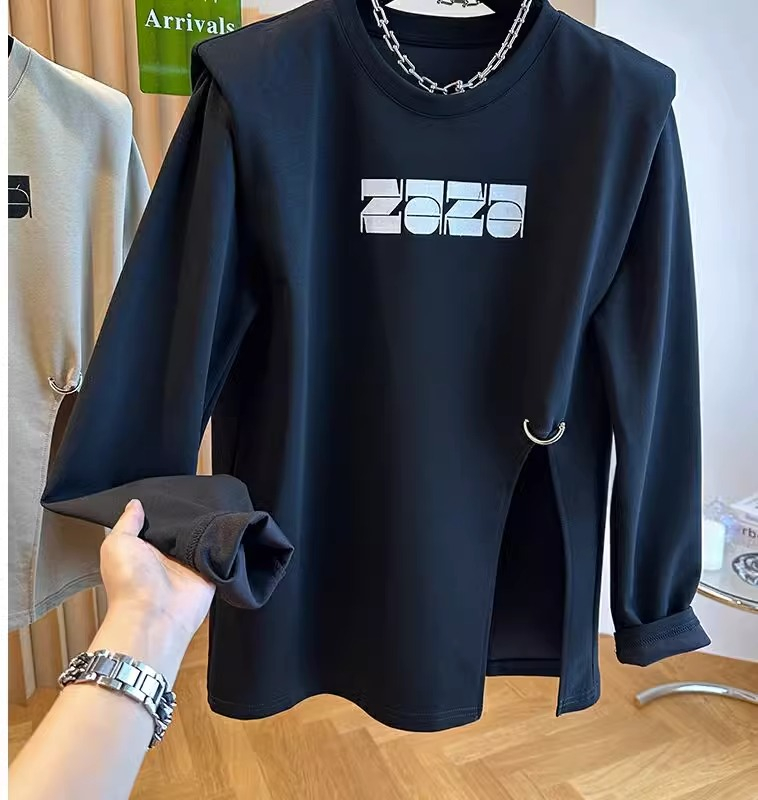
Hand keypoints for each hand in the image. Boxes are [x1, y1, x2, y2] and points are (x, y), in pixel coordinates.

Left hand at [99, 500, 214, 640]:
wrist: (153, 617)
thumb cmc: (128, 583)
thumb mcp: (117, 544)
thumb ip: (127, 522)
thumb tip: (136, 503)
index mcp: (145, 548)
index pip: (160, 523)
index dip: (167, 509)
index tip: (178, 491)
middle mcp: (168, 556)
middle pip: (184, 528)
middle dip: (191, 515)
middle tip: (202, 496)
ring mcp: (189, 565)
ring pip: (203, 538)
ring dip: (208, 528)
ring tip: (219, 506)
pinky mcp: (209, 574)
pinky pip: (220, 554)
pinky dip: (224, 544)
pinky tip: (227, 528)